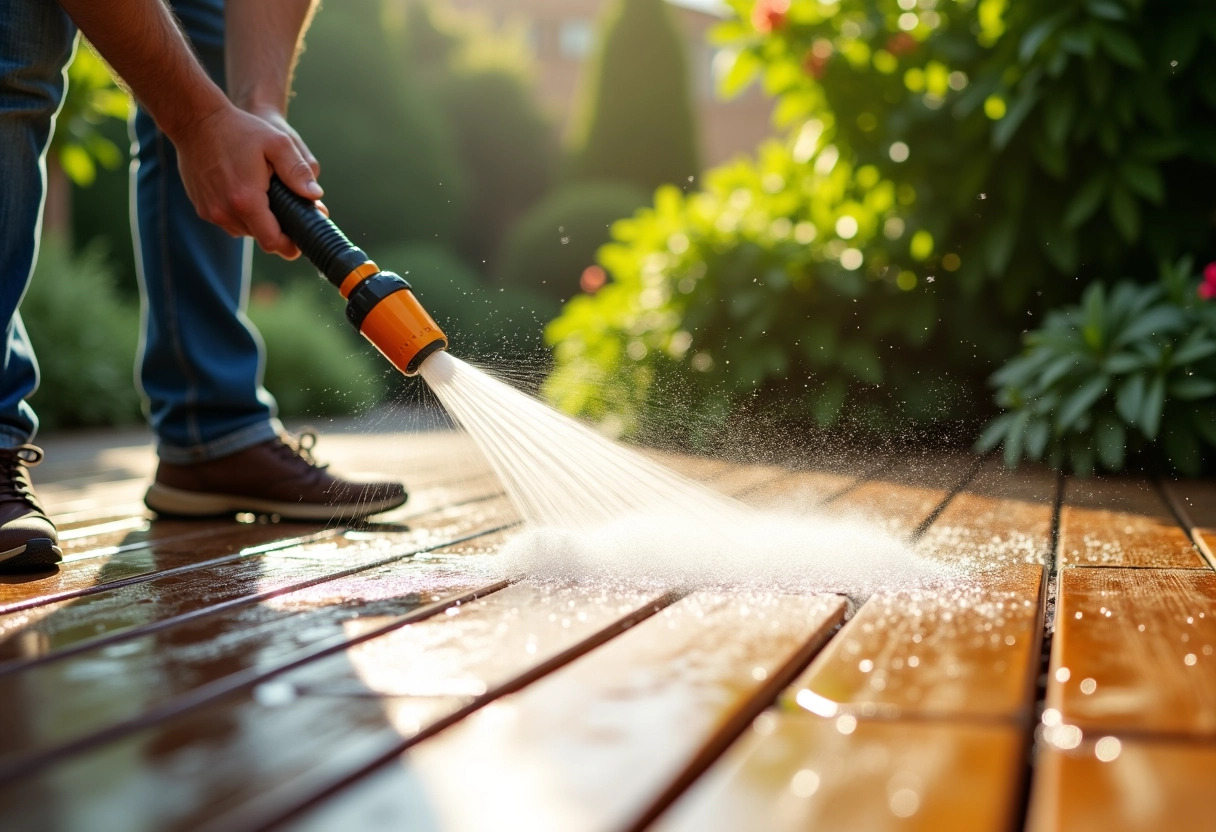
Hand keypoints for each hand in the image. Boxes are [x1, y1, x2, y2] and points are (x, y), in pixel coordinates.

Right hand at [171, 102, 322, 258]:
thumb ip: (298, 170)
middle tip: (291, 209)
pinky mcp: (202, 207)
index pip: (273, 242)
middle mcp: (225, 211)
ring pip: (244, 230)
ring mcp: (211, 212)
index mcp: (246, 200)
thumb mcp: (277, 143)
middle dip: (278, 228)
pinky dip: (241, 213)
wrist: (195, 120)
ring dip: (258, 220)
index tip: (301, 240)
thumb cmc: (239, 129)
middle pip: (260, 237)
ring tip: (268, 196)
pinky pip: (229, 221)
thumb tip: (315, 196)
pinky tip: (247, 192)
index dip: (290, 246)